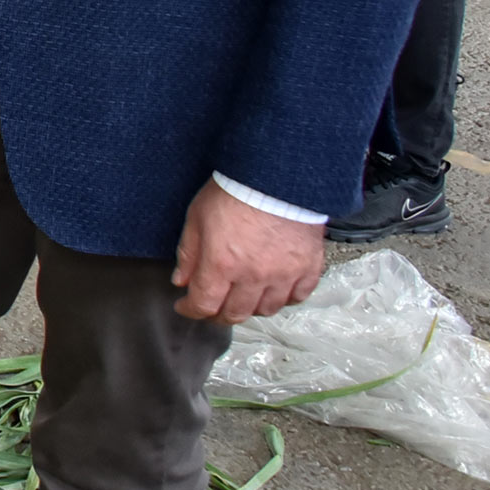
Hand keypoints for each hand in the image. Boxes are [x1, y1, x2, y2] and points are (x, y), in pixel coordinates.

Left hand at [172, 181, 325, 322]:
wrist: (277, 174)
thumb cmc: (236, 190)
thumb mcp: (197, 217)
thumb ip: (189, 253)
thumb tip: (181, 280)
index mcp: (222, 264)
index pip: (203, 304)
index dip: (190, 310)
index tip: (186, 306)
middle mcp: (254, 275)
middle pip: (235, 314)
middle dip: (218, 314)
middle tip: (212, 307)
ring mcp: (284, 274)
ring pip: (267, 309)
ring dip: (251, 307)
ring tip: (242, 297)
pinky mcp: (308, 267)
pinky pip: (298, 297)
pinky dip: (284, 298)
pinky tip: (274, 290)